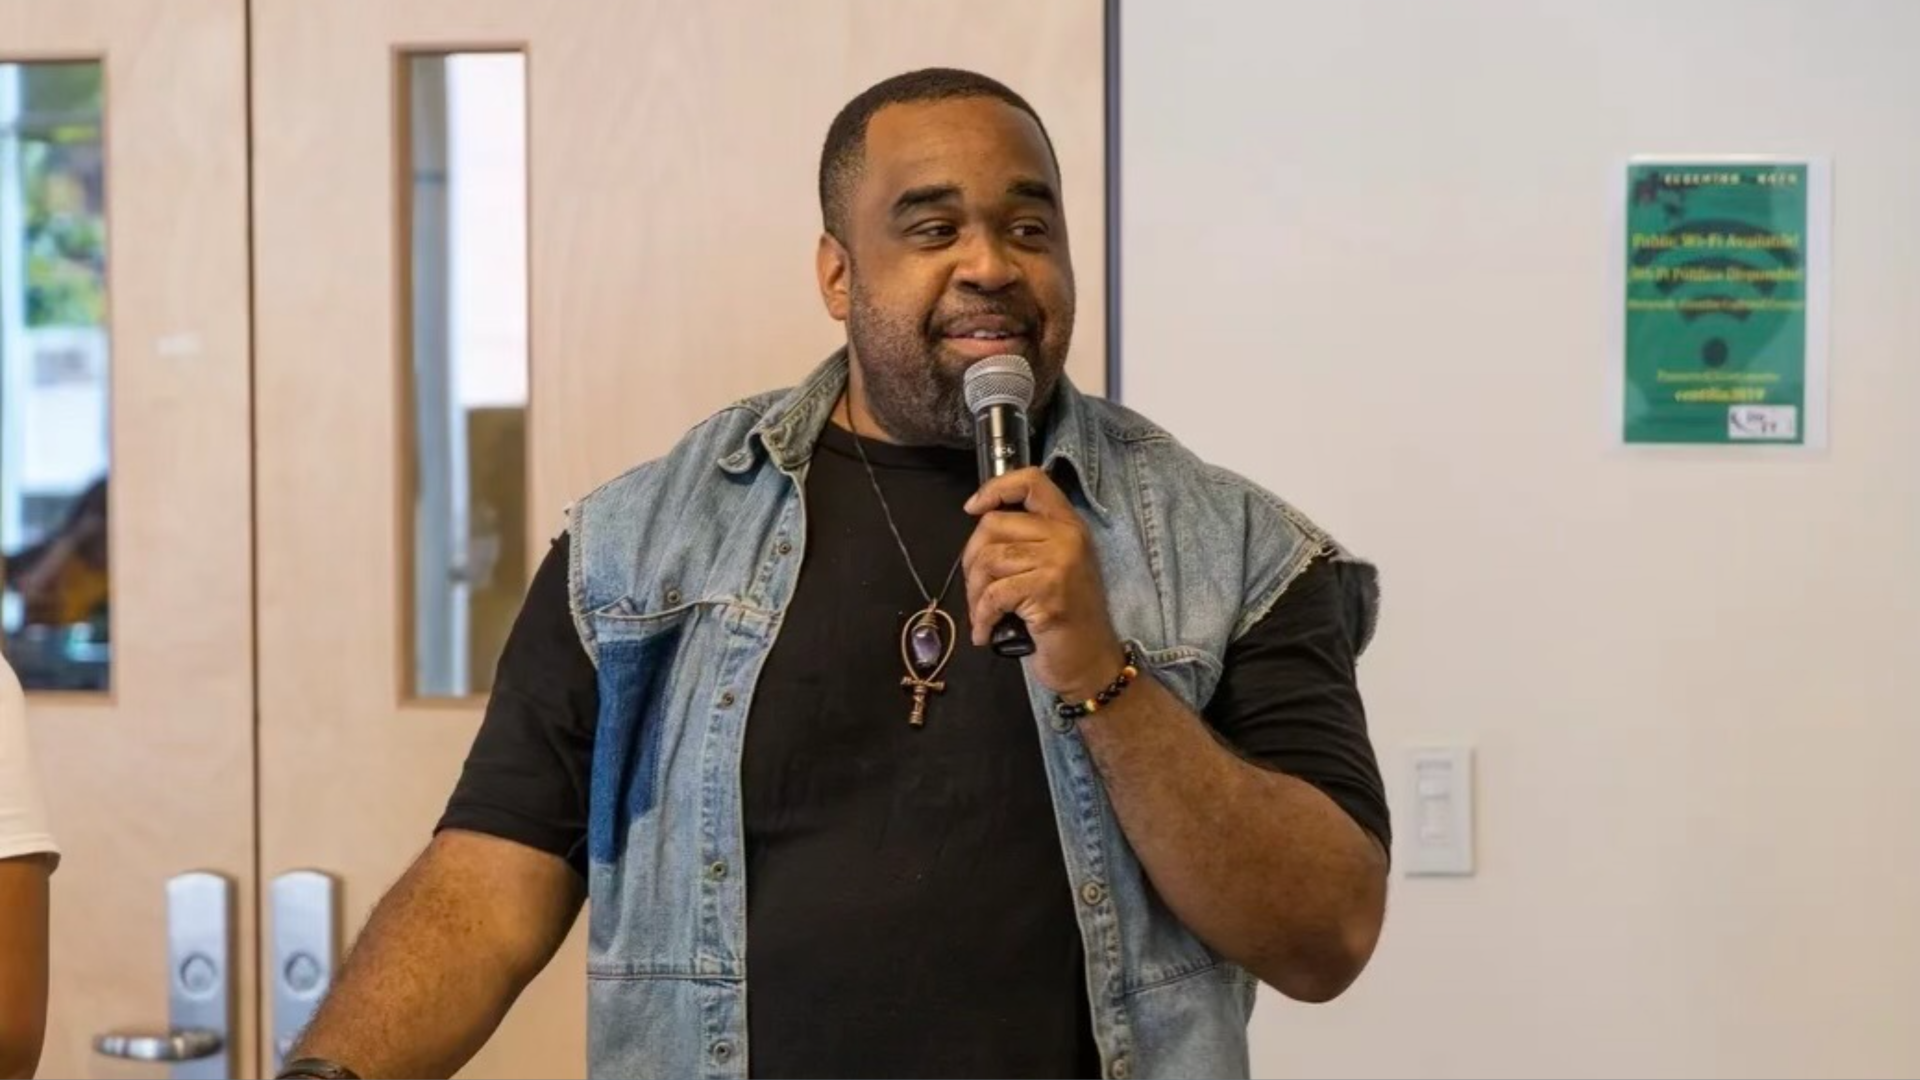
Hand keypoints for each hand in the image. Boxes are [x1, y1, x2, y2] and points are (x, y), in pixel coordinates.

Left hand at [962, 468, 1126, 700]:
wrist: (1091, 662)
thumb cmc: (1067, 619)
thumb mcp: (1055, 568)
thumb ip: (1029, 541)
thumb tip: (980, 527)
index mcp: (1069, 525)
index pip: (1032, 481)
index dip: (995, 488)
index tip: (972, 508)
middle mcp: (1067, 537)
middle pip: (994, 524)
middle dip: (971, 560)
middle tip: (976, 591)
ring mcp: (1060, 563)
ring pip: (988, 560)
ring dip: (974, 594)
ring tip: (981, 616)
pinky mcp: (1048, 593)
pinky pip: (994, 595)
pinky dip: (981, 617)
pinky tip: (984, 633)